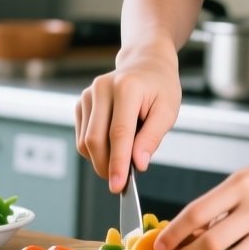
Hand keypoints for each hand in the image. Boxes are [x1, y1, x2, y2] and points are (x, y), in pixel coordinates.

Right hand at [75, 43, 181, 191]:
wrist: (145, 63)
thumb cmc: (160, 87)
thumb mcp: (167, 111)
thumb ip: (152, 137)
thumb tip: (138, 164)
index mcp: (127, 87)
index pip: (118, 133)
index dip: (117, 162)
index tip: (118, 185)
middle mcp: (102, 88)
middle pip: (95, 140)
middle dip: (106, 166)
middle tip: (121, 181)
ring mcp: (87, 95)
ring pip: (85, 142)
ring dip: (101, 159)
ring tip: (123, 156)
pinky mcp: (81, 103)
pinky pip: (82, 137)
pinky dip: (95, 149)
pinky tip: (113, 144)